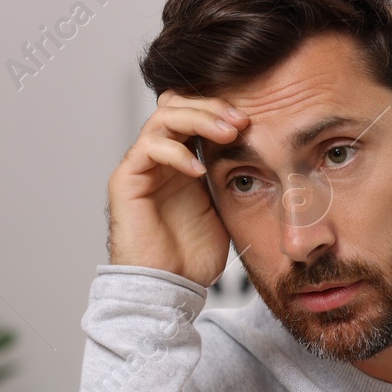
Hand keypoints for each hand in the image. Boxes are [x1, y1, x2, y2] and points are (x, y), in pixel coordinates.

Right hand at [107, 89, 250, 286]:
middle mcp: (161, 158)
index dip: (221, 109)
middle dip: (212, 107)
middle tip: (241, 121)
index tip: (252, 121)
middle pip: (177, 104)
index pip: (194, 113)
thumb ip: (233, 179)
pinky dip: (176, 152)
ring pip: (163, 117)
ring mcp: (142, 166)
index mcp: (184, 160)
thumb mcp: (226, 210)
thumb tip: (264, 155)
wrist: (169, 287)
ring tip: (227, 133)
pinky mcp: (127, 180)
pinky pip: (148, 148)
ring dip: (198, 119)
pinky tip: (198, 170)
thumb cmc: (194, 256)